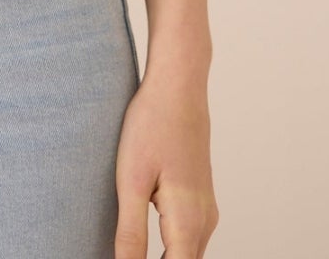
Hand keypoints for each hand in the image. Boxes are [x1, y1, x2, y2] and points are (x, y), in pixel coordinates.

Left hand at [114, 69, 219, 256]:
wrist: (178, 87)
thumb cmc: (153, 126)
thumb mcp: (132, 181)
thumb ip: (132, 233)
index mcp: (188, 223)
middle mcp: (204, 222)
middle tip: (124, 253)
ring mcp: (205, 210)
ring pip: (187, 254)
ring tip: (132, 250)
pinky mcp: (199, 198)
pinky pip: (188, 238)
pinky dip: (171, 248)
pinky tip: (147, 243)